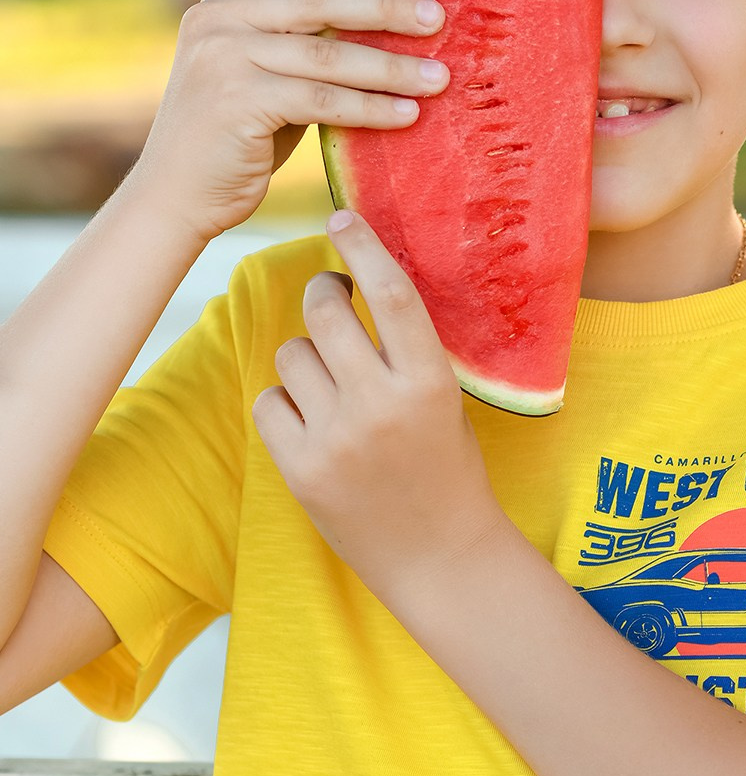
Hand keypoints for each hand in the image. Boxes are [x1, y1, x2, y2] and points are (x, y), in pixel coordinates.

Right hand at [131, 0, 450, 243]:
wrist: (175, 193)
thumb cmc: (237, 131)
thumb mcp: (261, 68)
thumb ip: (299, 36)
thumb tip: (386, 14)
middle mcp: (218, 19)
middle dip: (384, 5)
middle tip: (437, 17)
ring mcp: (222, 60)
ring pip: (326, 55)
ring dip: (390, 67)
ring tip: (438, 77)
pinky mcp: (236, 104)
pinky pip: (321, 101)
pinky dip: (370, 108)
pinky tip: (407, 115)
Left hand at [251, 207, 508, 605]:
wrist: (440, 557)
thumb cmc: (447, 467)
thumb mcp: (443, 399)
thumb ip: (404, 350)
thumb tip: (355, 285)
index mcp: (429, 381)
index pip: (391, 293)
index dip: (362, 247)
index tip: (339, 218)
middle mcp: (381, 404)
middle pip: (324, 312)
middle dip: (323, 294)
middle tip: (333, 300)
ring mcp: (337, 438)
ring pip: (290, 354)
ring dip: (305, 358)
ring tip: (331, 383)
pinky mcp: (301, 469)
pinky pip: (269, 402)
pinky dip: (286, 404)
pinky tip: (312, 422)